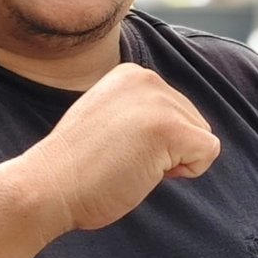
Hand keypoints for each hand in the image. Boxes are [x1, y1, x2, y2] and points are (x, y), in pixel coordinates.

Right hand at [25, 63, 220, 230]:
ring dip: (173, 160)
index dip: (155, 138)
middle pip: (192, 120)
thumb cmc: (76, 162)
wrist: (50, 183)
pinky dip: (186, 171)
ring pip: (201, 137)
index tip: (117, 145)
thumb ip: (138, 109)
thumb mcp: (109, 115)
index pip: (174, 108)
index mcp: (130, 73)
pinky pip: (207, 152)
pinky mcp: (169, 127)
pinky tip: (146, 169)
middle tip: (123, 157)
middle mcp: (146, 77)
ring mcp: (158, 100)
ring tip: (130, 161)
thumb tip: (174, 126)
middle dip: (168, 148)